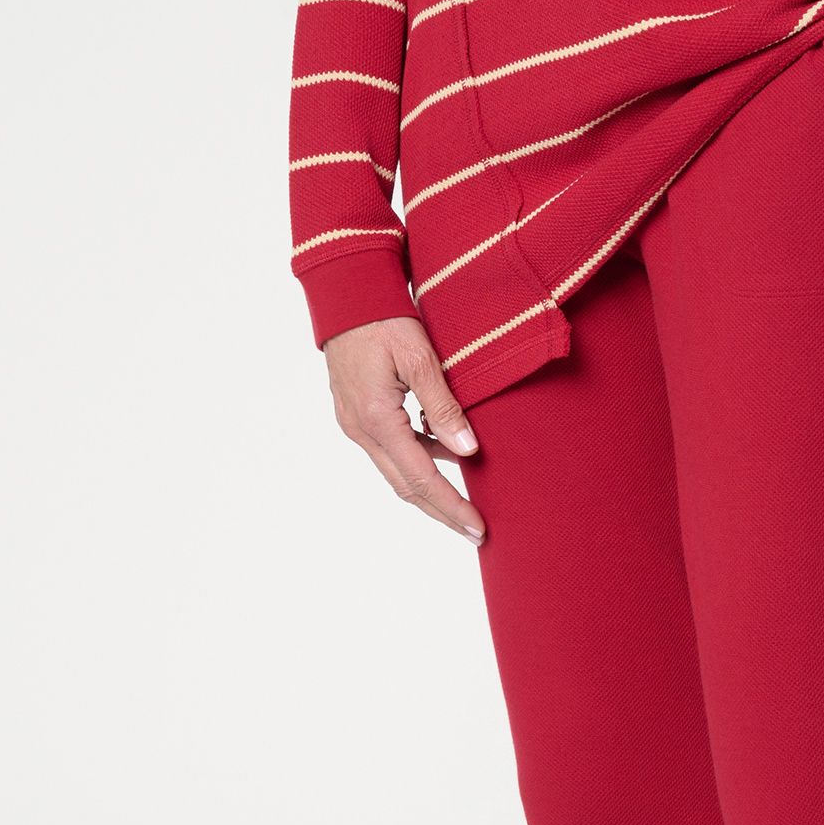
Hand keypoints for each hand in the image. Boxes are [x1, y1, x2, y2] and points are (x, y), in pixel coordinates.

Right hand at [323, 317, 485, 542]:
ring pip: (397, 471)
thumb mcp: (421, 357)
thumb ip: (443, 406)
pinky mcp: (356, 415)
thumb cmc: (383, 318)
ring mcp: (355, 424)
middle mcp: (360, 430)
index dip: (452, 506)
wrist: (345, 293)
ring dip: (431, 489)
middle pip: (406, 488)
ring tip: (466, 500)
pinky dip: (419, 459)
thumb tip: (466, 450)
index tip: (478, 528)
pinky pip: (391, 450)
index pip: (421, 479)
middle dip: (443, 512)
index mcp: (377, 419)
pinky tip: (445, 453)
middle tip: (475, 531)